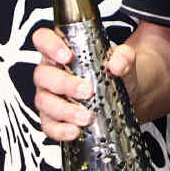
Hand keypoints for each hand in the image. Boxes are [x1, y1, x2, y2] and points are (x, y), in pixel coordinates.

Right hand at [31, 27, 133, 141]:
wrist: (126, 97)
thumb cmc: (115, 73)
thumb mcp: (123, 60)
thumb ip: (123, 56)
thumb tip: (117, 65)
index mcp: (61, 51)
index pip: (43, 40)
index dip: (49, 45)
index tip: (66, 55)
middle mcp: (50, 72)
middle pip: (43, 75)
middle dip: (64, 84)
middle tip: (87, 91)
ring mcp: (48, 96)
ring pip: (44, 101)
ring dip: (64, 110)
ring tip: (86, 116)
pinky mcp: (52, 118)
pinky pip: (48, 125)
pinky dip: (60, 130)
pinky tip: (75, 131)